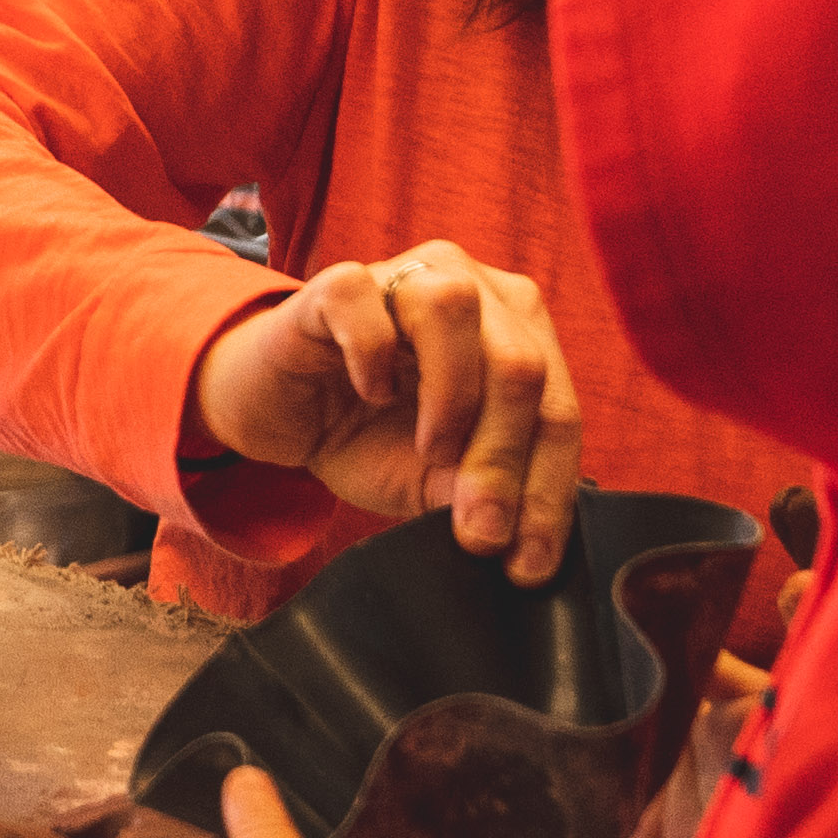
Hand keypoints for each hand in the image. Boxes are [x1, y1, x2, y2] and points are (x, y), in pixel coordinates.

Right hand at [186, 240, 585, 582]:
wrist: (280, 411)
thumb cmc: (366, 432)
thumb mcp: (438, 479)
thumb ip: (487, 491)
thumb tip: (526, 532)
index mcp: (517, 330)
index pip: (558, 407)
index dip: (549, 489)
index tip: (528, 562)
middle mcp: (472, 288)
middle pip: (519, 363)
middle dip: (504, 458)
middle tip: (477, 529)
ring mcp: (403, 275)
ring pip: (454, 309)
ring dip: (450, 397)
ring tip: (430, 449)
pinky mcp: (335, 282)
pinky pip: (364, 301)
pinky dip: (371, 353)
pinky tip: (370, 392)